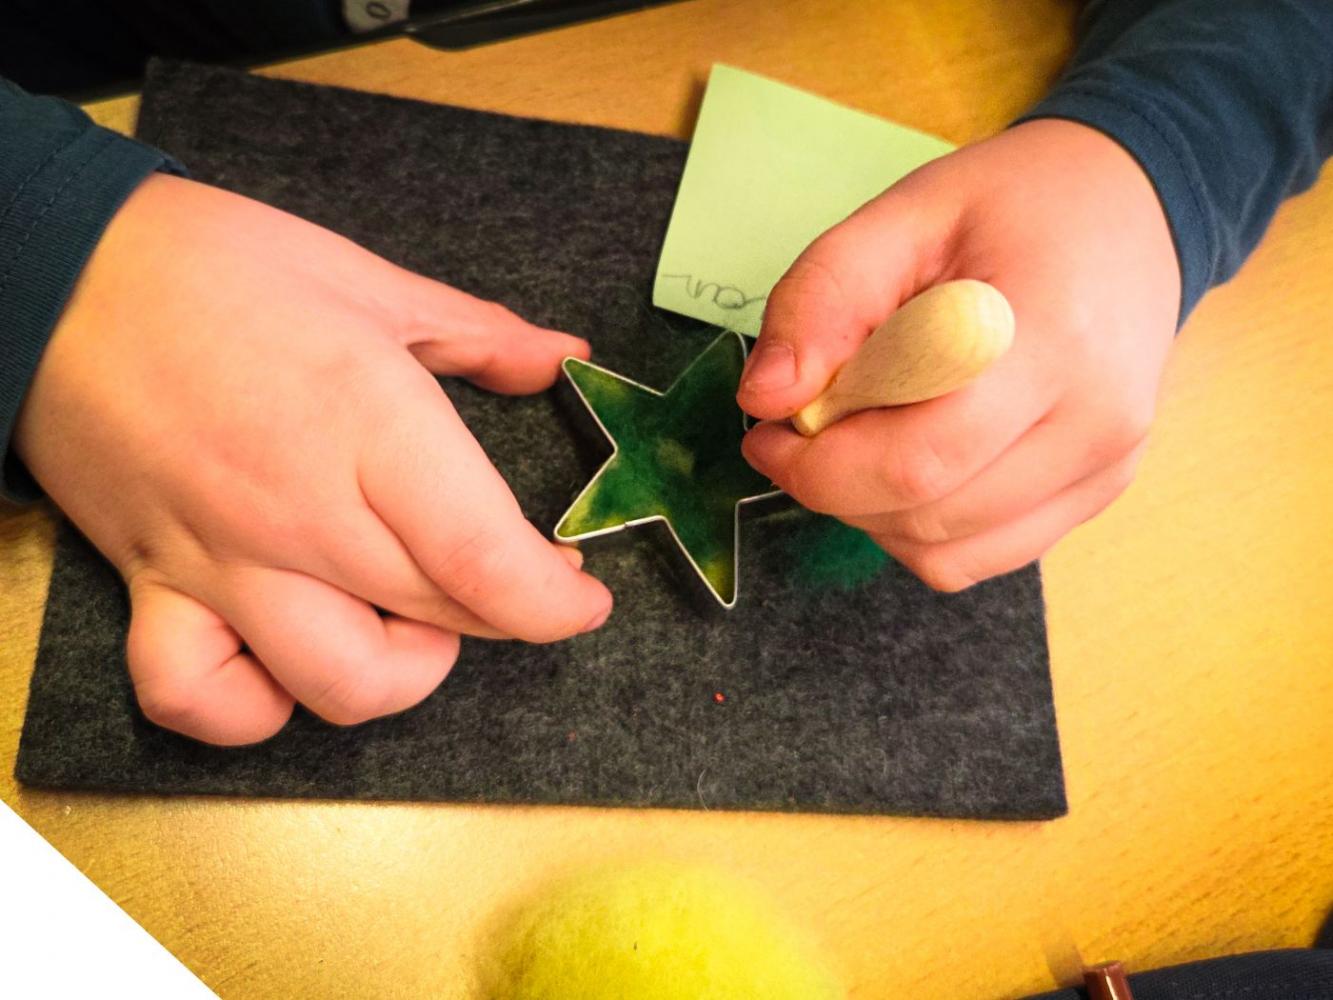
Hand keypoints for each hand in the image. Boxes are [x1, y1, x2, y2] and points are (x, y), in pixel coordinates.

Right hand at [14, 174, 611, 744]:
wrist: (52, 266)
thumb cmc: (214, 263)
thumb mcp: (367, 277)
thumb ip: (480, 333)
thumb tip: (564, 356)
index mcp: (368, 423)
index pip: (486, 564)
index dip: (554, 604)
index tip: (581, 596)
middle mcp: (300, 512)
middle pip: (442, 621)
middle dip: (505, 614)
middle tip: (515, 575)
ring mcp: (221, 560)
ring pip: (339, 685)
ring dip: (403, 673)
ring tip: (412, 618)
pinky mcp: (153, 584)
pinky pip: (201, 698)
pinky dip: (255, 706)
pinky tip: (288, 658)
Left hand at [737, 119, 1179, 590]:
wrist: (1132, 210)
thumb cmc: (1012, 206)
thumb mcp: (903, 215)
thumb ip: (821, 298)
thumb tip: (764, 398)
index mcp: (1052, 340)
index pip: (917, 460)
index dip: (820, 467)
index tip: (771, 432)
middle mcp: (1096, 424)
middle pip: (926, 516)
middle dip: (835, 488)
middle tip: (806, 427)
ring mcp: (1104, 470)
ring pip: (946, 554)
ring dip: (872, 513)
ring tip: (863, 434)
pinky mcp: (1097, 496)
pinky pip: (979, 558)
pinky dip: (919, 530)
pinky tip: (910, 463)